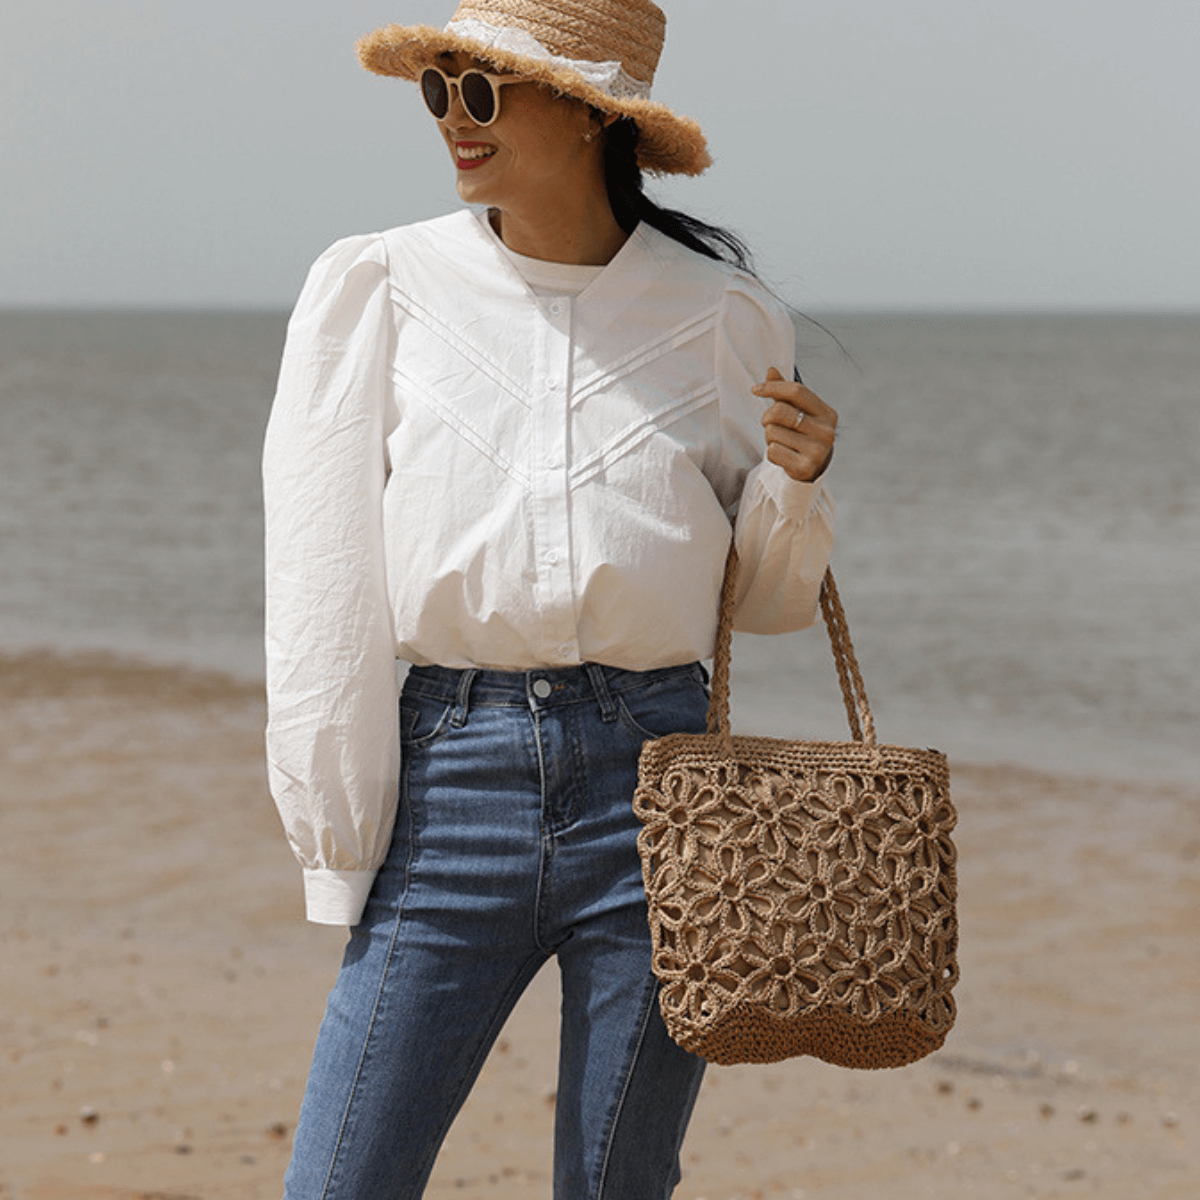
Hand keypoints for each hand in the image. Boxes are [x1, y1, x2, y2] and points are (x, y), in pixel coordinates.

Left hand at [754, 367, 837, 481]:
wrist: (811, 470)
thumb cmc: (802, 436)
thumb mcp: (798, 412)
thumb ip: (784, 393)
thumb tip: (771, 370)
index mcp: (827, 413)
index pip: (797, 391)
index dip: (772, 387)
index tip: (755, 389)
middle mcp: (826, 431)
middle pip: (779, 411)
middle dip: (767, 417)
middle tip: (771, 425)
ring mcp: (818, 450)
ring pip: (772, 432)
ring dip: (769, 437)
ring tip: (782, 442)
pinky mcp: (805, 467)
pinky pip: (772, 451)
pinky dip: (771, 453)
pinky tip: (783, 456)